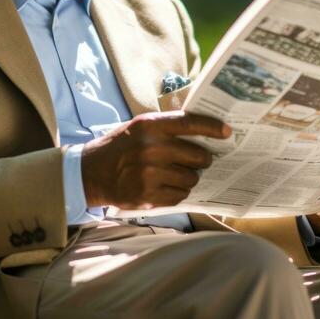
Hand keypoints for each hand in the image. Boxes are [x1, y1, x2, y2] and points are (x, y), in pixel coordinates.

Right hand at [81, 111, 229, 208]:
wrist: (92, 172)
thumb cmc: (121, 146)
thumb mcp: (139, 126)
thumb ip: (167, 126)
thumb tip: (204, 131)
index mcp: (150, 126)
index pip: (189, 123)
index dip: (212, 127)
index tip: (228, 132)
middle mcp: (151, 148)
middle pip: (198, 155)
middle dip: (202, 159)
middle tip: (198, 159)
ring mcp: (150, 174)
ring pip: (192, 178)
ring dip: (190, 177)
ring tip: (177, 173)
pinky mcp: (149, 195)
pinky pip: (181, 195)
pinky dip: (179, 192)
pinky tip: (167, 186)